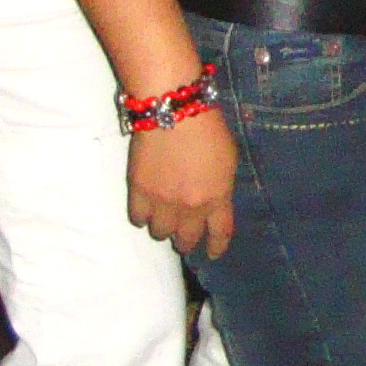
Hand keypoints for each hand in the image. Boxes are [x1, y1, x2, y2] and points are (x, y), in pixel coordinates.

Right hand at [128, 111, 236, 258]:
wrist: (174, 112)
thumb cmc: (208, 128)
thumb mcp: (228, 160)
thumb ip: (221, 186)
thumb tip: (213, 201)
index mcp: (218, 198)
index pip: (220, 233)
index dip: (216, 247)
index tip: (212, 252)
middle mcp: (191, 207)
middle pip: (186, 240)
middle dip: (185, 240)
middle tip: (182, 233)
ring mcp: (163, 202)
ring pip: (160, 233)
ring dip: (162, 227)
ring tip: (162, 216)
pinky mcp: (139, 192)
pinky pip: (137, 218)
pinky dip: (142, 216)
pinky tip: (145, 208)